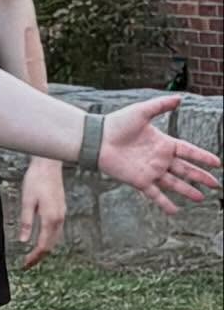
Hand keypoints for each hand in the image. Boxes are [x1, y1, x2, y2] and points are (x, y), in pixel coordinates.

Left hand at [17, 157, 65, 268]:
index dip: (35, 257)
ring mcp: (62, 214)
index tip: (25, 264)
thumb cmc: (36, 181)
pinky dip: (49, 240)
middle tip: (27, 264)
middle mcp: (59, 219)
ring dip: (45, 249)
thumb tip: (24, 241)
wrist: (48, 166)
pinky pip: (57, 231)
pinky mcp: (61, 210)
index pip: (43, 245)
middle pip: (51, 245)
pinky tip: (41, 240)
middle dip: (39, 256)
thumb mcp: (26, 201)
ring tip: (32, 256)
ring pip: (55, 239)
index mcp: (50, 218)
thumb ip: (26, 222)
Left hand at [96, 96, 220, 211]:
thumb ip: (160, 105)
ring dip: (187, 191)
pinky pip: (155, 194)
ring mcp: (150, 171)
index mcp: (163, 143)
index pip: (188, 151)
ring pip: (174, 183)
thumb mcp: (142, 112)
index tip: (217, 163)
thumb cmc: (116, 123)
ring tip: (200, 198)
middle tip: (215, 185)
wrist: (97, 139)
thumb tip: (179, 98)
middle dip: (200, 177)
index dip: (202, 157)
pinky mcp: (139, 180)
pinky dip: (165, 203)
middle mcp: (159, 158)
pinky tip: (175, 211)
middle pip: (185, 170)